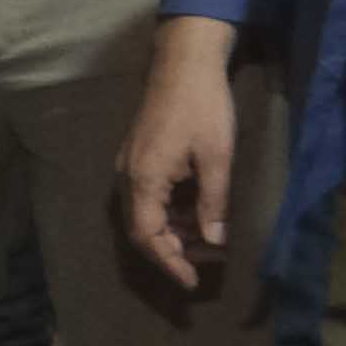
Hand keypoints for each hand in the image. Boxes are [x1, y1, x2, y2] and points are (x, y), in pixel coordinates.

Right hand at [119, 17, 247, 292]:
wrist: (184, 64)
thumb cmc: (202, 109)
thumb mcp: (216, 158)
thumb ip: (213, 203)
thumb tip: (214, 241)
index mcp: (143, 179)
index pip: (147, 235)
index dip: (168, 262)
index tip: (190, 282)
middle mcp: (128, 176)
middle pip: (140, 227)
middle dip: (170, 250)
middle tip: (200, 266)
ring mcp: (129, 165)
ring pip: (144, 212)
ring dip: (172, 231)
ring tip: (205, 238)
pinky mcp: (138, 156)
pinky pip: (148, 196)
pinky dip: (169, 212)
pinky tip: (195, 211)